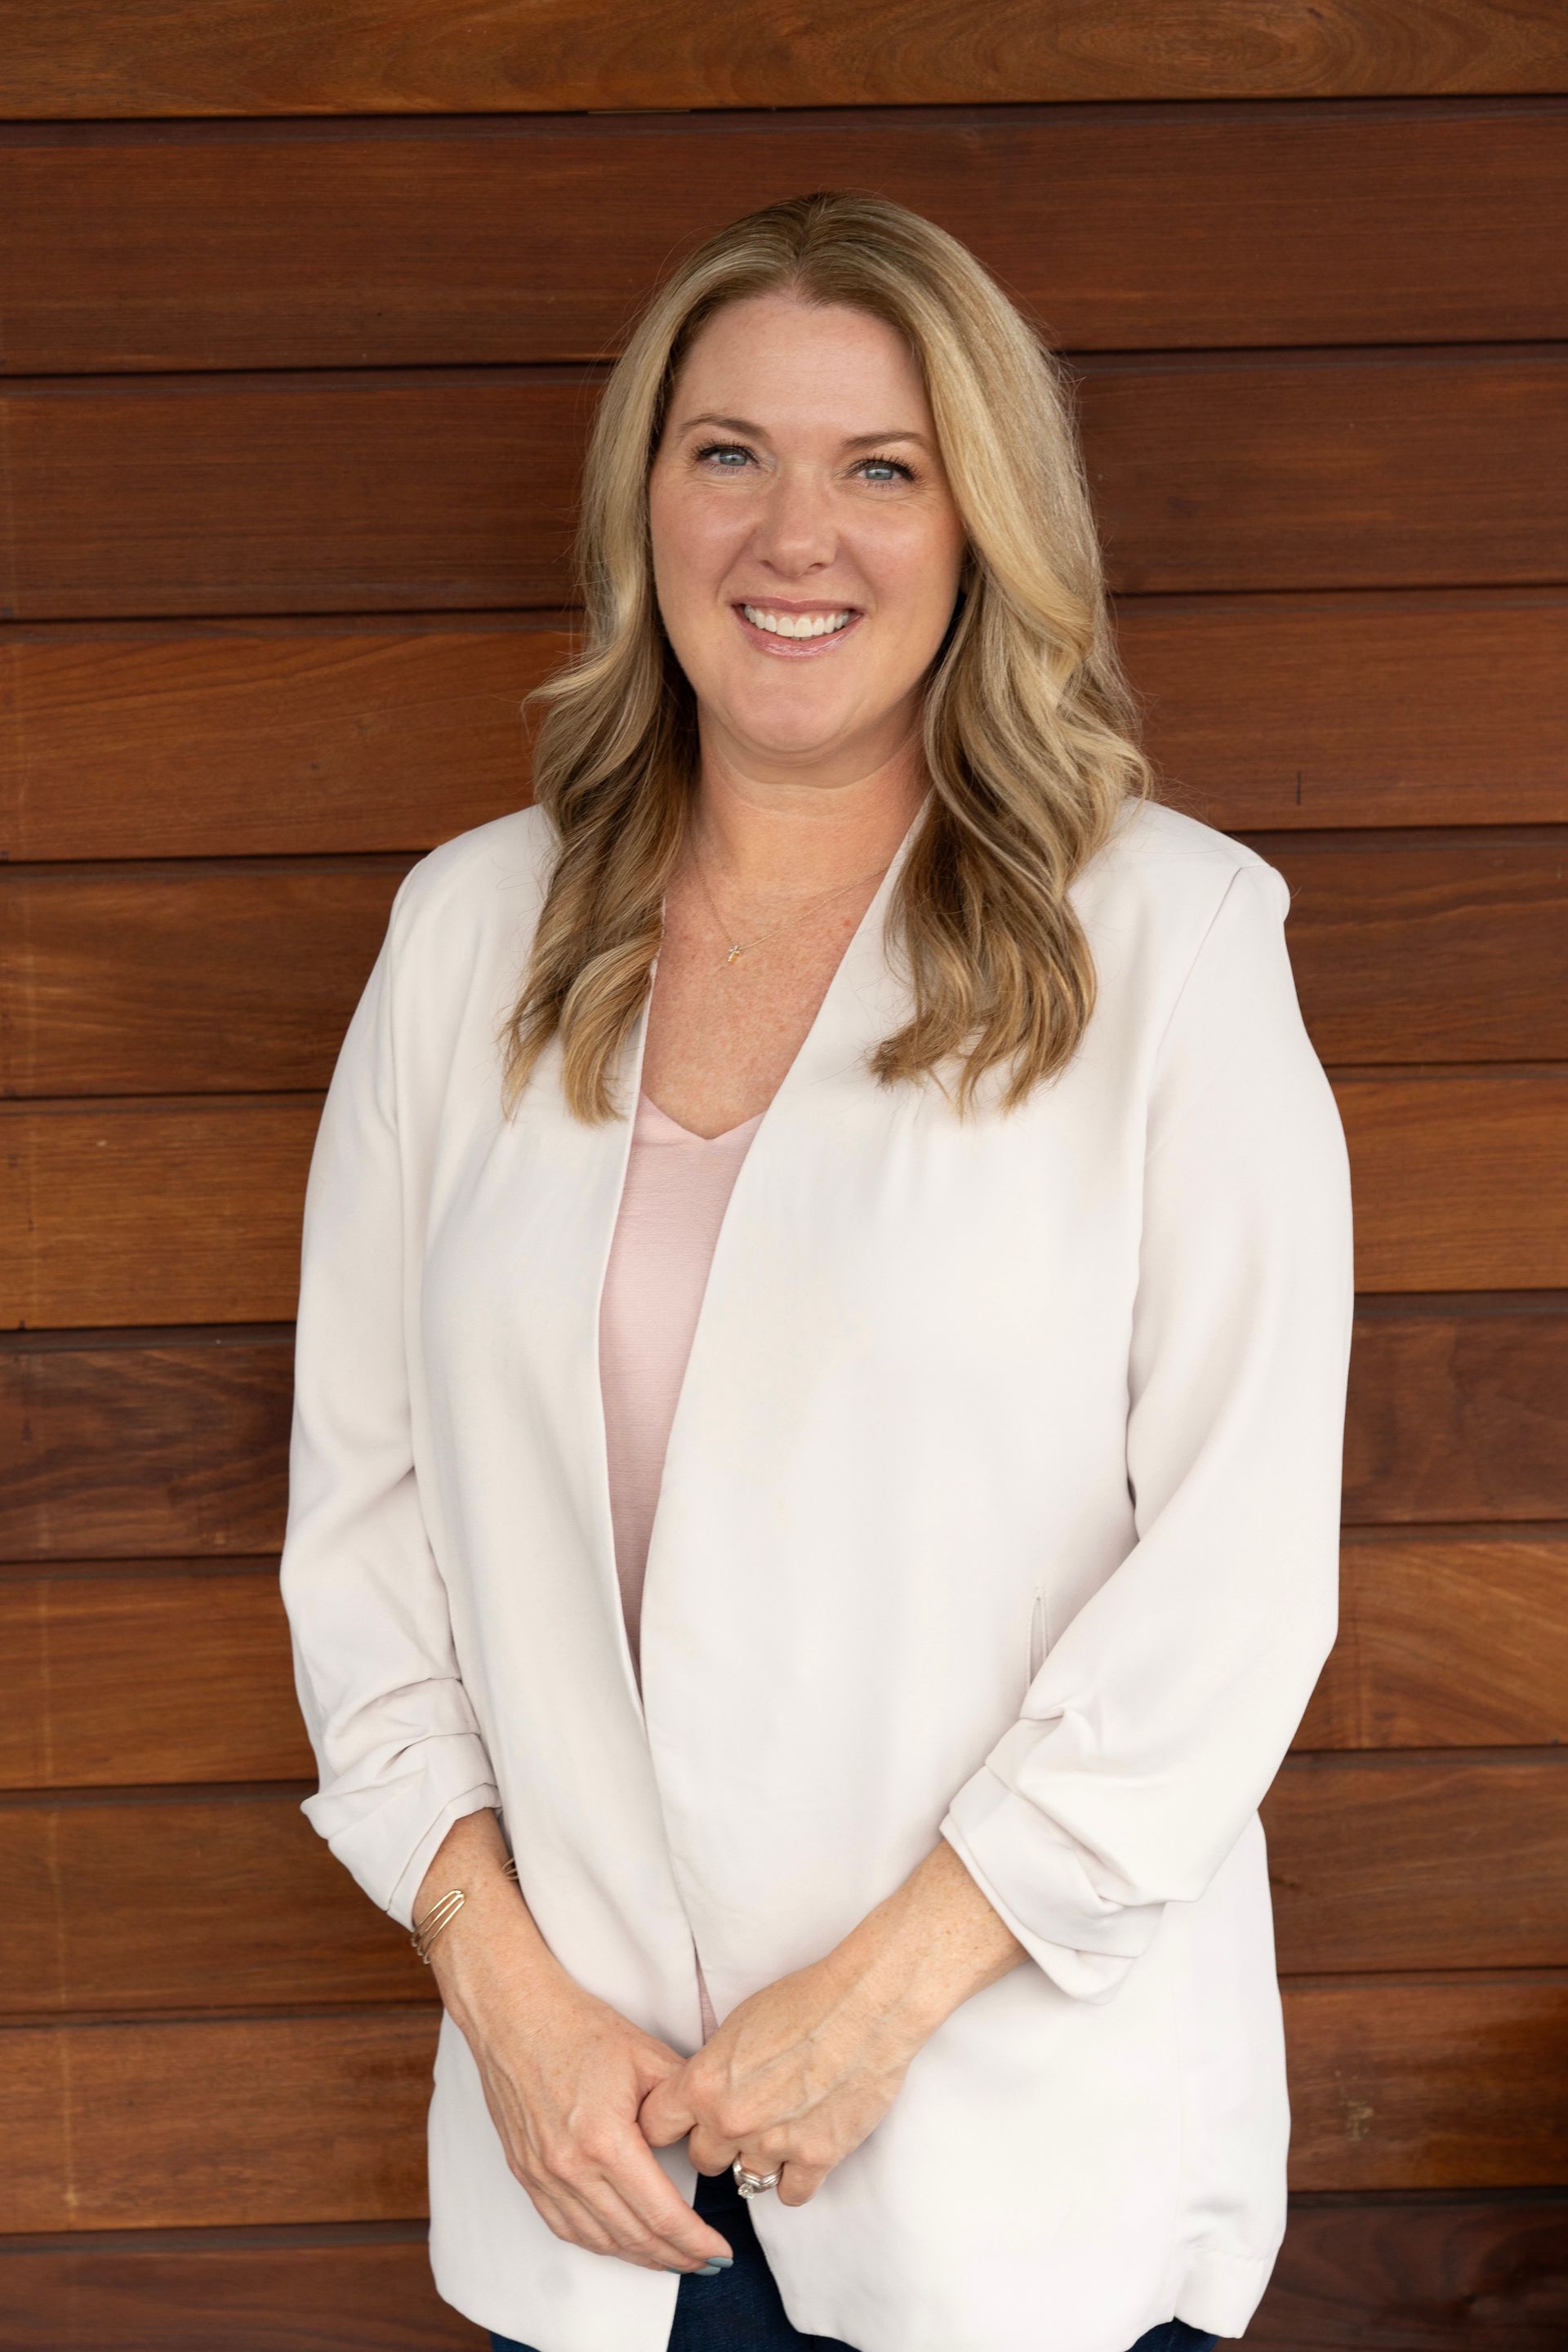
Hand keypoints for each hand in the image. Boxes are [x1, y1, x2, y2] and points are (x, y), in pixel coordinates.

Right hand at [461, 1964, 736, 2272]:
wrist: (516, 2016)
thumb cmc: (582, 2029)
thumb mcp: (648, 2057)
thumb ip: (681, 2107)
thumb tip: (707, 2141)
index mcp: (605, 2140)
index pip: (660, 2213)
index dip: (695, 2241)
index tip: (721, 2252)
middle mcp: (570, 2168)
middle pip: (632, 2235)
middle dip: (675, 2255)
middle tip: (706, 2262)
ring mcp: (542, 2176)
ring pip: (598, 2239)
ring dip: (638, 2257)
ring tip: (671, 2258)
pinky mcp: (526, 2174)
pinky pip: (565, 2227)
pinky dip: (599, 2242)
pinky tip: (622, 2244)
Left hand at [635, 1948, 925, 2206]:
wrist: (866, 2006)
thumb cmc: (804, 2002)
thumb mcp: (738, 2025)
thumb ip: (713, 2070)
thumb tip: (703, 2093)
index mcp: (704, 2083)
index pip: (656, 2127)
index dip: (670, 2123)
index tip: (683, 2123)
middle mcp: (731, 2120)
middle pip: (701, 2159)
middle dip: (718, 2142)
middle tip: (743, 2119)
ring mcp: (773, 2144)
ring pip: (744, 2179)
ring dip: (758, 2159)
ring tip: (778, 2130)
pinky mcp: (817, 2158)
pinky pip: (791, 2194)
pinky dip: (796, 2177)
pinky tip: (804, 2150)